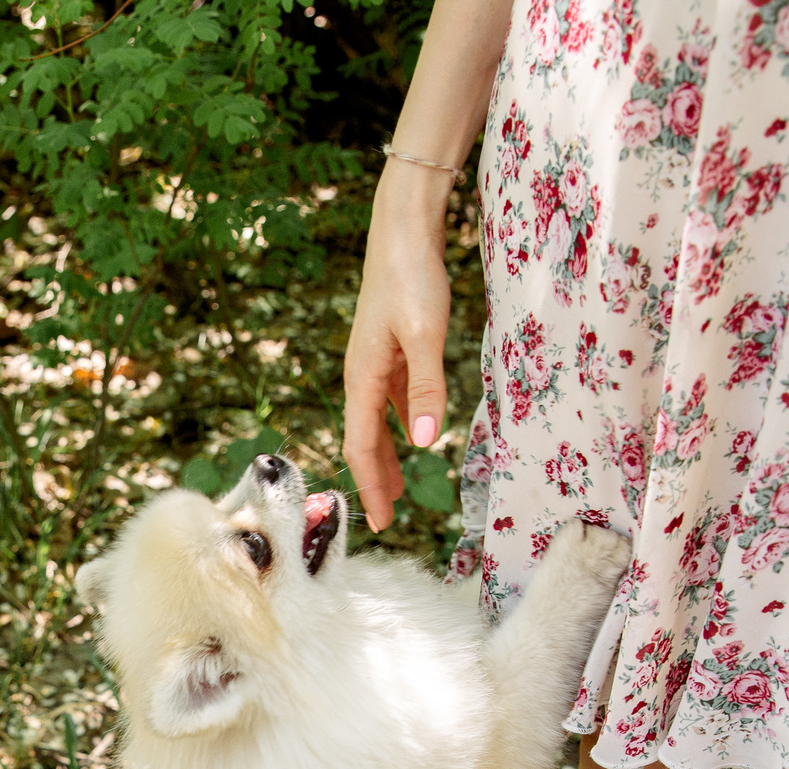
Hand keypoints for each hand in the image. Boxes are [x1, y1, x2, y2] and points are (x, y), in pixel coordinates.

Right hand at [344, 164, 456, 532]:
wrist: (402, 227)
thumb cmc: (412, 277)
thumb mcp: (426, 335)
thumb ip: (426, 387)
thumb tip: (425, 441)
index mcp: (363, 376)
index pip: (362, 445)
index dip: (370, 485)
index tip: (380, 522)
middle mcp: (362, 373)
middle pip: (365, 438)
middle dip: (375, 478)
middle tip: (387, 517)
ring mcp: (375, 360)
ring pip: (376, 419)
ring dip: (386, 454)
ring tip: (398, 486)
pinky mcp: (390, 346)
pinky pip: (390, 398)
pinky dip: (399, 422)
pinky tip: (413, 431)